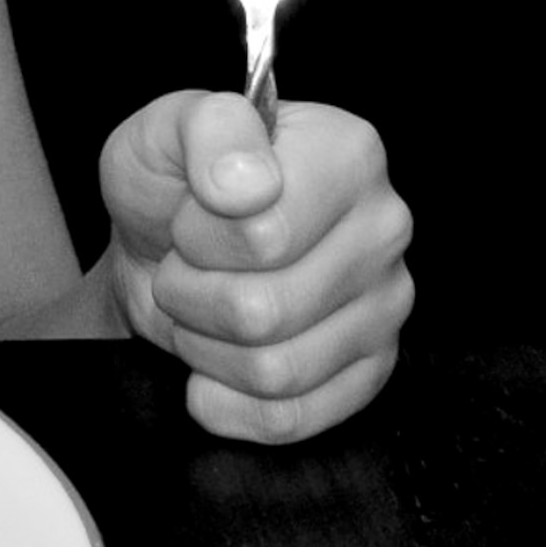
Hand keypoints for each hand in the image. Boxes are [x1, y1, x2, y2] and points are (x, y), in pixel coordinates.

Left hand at [101, 89, 412, 442]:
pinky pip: (290, 417)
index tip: (187, 213)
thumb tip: (248, 182)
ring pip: (274, 371)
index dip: (196, 236)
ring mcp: (387, 303)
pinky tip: (210, 362)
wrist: (158, 246)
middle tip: (185, 263)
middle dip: (191, 294)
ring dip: (204, 344)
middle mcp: (385, 227)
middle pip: (263, 312)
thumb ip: (206, 129)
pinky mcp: (372, 369)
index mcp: (348, 152)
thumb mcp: (162, 129)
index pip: (264, 236)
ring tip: (201, 302)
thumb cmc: (169, 183)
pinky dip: (226, 399)